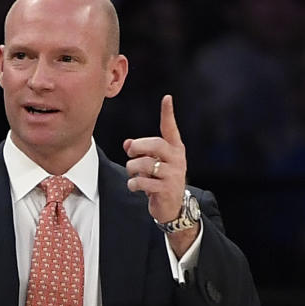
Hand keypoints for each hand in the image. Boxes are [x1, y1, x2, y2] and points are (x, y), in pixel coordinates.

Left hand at [123, 94, 189, 227]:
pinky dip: (133, 184)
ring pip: (145, 164)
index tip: (167, 98)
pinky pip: (143, 182)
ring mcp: (173, 175)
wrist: (172, 207)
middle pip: (155, 145)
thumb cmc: (161, 181)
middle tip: (130, 152)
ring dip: (132, 169)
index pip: (171, 129)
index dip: (168, 114)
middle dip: (138, 147)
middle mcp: (177, 159)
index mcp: (175, 149)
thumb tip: (127, 144)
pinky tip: (134, 186)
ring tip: (132, 174)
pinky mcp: (166, 189)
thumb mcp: (152, 164)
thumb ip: (141, 152)